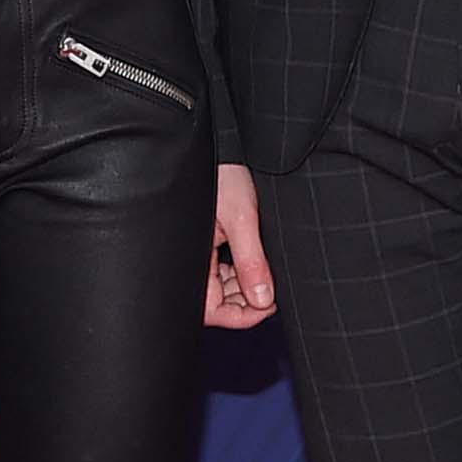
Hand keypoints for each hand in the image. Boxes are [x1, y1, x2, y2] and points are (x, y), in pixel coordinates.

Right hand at [205, 164, 276, 327]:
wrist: (215, 145)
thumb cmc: (219, 172)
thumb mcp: (241, 218)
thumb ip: (251, 261)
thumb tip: (263, 300)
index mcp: (189, 259)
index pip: (213, 311)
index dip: (242, 316)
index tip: (268, 306)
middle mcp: (189, 260)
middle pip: (216, 302)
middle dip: (245, 301)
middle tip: (272, 291)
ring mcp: (196, 252)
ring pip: (220, 287)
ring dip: (244, 285)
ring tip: (264, 272)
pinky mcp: (204, 242)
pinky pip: (219, 270)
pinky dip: (238, 270)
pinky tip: (251, 258)